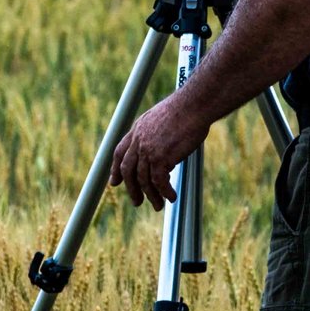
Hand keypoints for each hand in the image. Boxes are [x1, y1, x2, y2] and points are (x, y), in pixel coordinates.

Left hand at [110, 93, 209, 208]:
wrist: (194, 105)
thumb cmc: (187, 110)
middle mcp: (139, 140)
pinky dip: (165, 192)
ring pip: (143, 179)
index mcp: (137, 129)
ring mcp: (148, 149)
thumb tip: (162, 153)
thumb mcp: (163, 118)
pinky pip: (159, 181)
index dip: (115, 169)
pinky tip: (172, 197)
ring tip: (159, 205)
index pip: (120, 152)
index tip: (114, 182)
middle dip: (131, 188)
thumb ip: (156, 134)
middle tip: (137, 202)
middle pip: (128, 170)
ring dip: (151, 195)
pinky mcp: (160, 157)